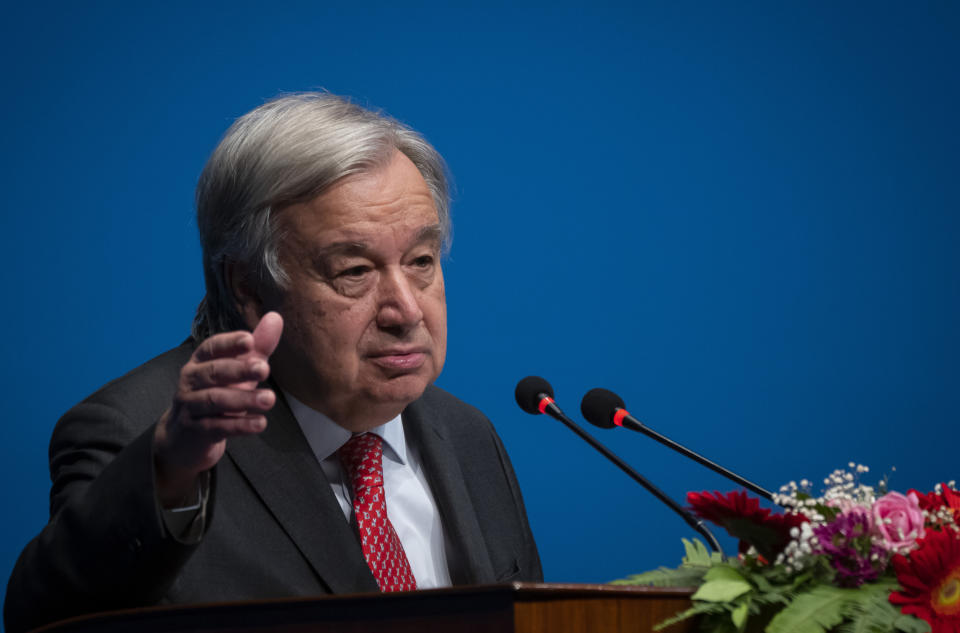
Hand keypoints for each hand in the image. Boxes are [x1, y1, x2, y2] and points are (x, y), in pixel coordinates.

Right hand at [153, 312, 283, 506]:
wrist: (186, 437)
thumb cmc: (218, 394)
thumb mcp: (239, 370)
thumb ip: (258, 346)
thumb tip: (276, 317)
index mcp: (200, 361)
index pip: (212, 347)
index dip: (230, 343)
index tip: (249, 340)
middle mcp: (191, 380)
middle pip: (213, 372)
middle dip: (239, 370)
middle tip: (265, 369)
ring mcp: (190, 406)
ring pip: (214, 400)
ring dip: (243, 399)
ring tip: (269, 399)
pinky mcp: (195, 431)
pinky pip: (217, 426)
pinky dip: (239, 425)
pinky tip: (260, 423)